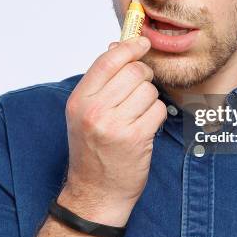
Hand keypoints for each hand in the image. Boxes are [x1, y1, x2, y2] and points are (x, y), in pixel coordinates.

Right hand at [59, 37, 166, 220]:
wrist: (96, 193)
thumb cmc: (93, 149)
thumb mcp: (85, 113)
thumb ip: (101, 80)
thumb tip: (118, 45)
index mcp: (79, 101)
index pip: (108, 60)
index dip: (129, 46)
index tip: (142, 42)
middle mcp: (94, 111)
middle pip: (134, 72)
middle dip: (143, 76)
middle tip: (139, 89)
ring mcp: (115, 125)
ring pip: (148, 90)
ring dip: (149, 98)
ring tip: (137, 114)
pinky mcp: (136, 138)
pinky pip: (157, 109)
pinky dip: (156, 115)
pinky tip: (145, 127)